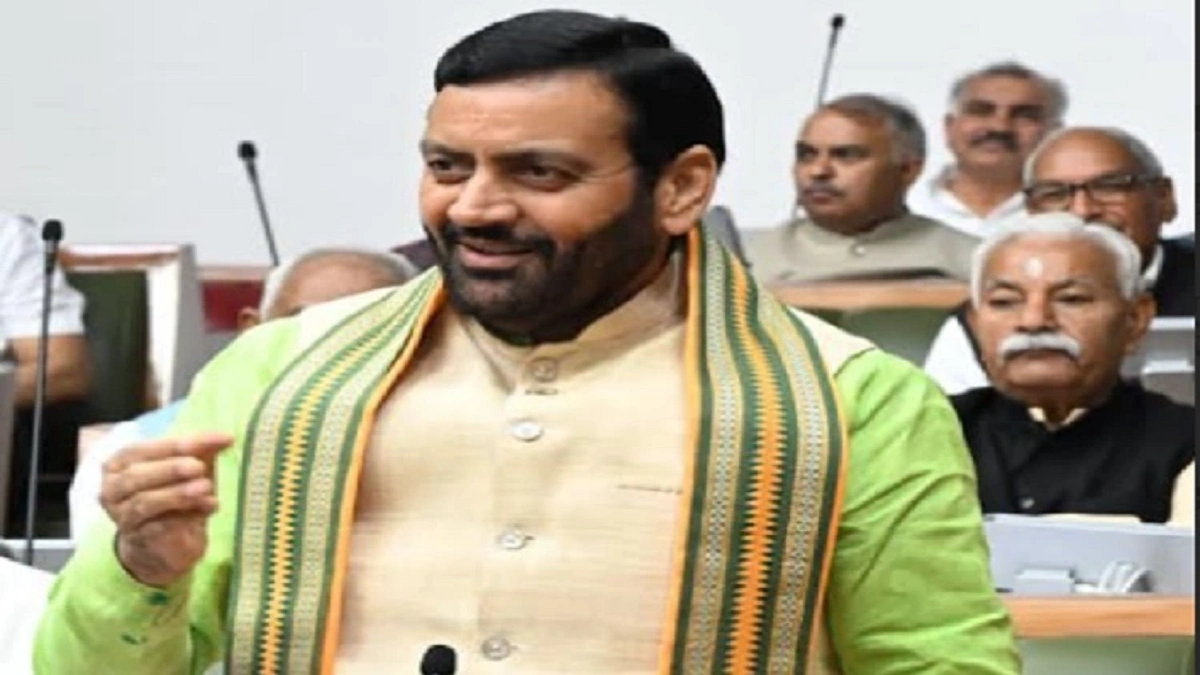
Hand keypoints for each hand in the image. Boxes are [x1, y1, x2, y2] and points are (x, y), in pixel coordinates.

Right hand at [100, 433, 232, 586]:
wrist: (169, 540)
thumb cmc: (175, 494)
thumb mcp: (189, 467)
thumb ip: (201, 450)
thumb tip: (224, 438)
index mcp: (119, 463)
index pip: (142, 448)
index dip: (177, 444)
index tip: (215, 439)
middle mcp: (113, 489)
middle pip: (136, 475)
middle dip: (170, 468)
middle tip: (199, 466)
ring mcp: (123, 516)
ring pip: (145, 502)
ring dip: (177, 493)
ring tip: (206, 487)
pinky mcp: (139, 539)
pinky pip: (159, 526)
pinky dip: (186, 515)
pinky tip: (209, 507)